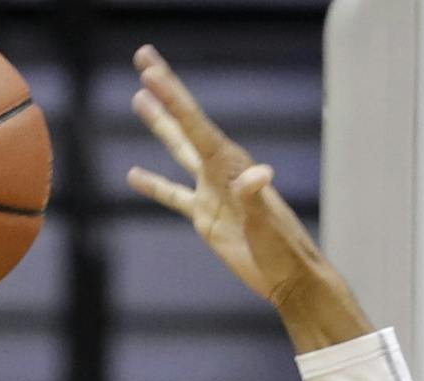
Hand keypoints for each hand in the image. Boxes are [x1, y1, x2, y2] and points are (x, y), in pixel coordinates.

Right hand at [128, 47, 323, 310]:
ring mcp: (211, 194)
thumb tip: (258, 173)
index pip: (196, 126)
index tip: (150, 72)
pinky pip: (174, 196)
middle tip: (144, 58)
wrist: (289, 278)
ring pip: (179, 152)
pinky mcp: (206, 218)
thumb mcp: (268, 223)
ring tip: (138, 99)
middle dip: (166, 93)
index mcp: (233, 167)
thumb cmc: (285, 250)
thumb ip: (257, 197)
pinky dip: (154, 186)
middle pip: (185, 126)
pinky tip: (134, 175)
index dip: (173, 98)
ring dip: (161, 125)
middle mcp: (220, 173)